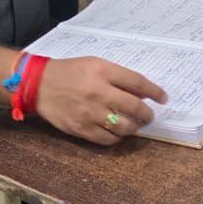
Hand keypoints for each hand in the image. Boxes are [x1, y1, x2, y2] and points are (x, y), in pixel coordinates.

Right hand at [35, 56, 167, 145]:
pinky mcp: (81, 129)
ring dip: (134, 127)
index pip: (137, 83)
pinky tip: (117, 132)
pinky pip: (108, 140)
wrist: (39, 85)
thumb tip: (141, 94)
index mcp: (102, 71)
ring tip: (134, 125)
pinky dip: (117, 137)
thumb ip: (118, 77)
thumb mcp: (95, 64)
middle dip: (147, 114)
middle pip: (134, 108)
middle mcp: (97, 92)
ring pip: (124, 127)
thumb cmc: (70, 72)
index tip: (163, 98)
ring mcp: (89, 113)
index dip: (155, 92)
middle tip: (149, 116)